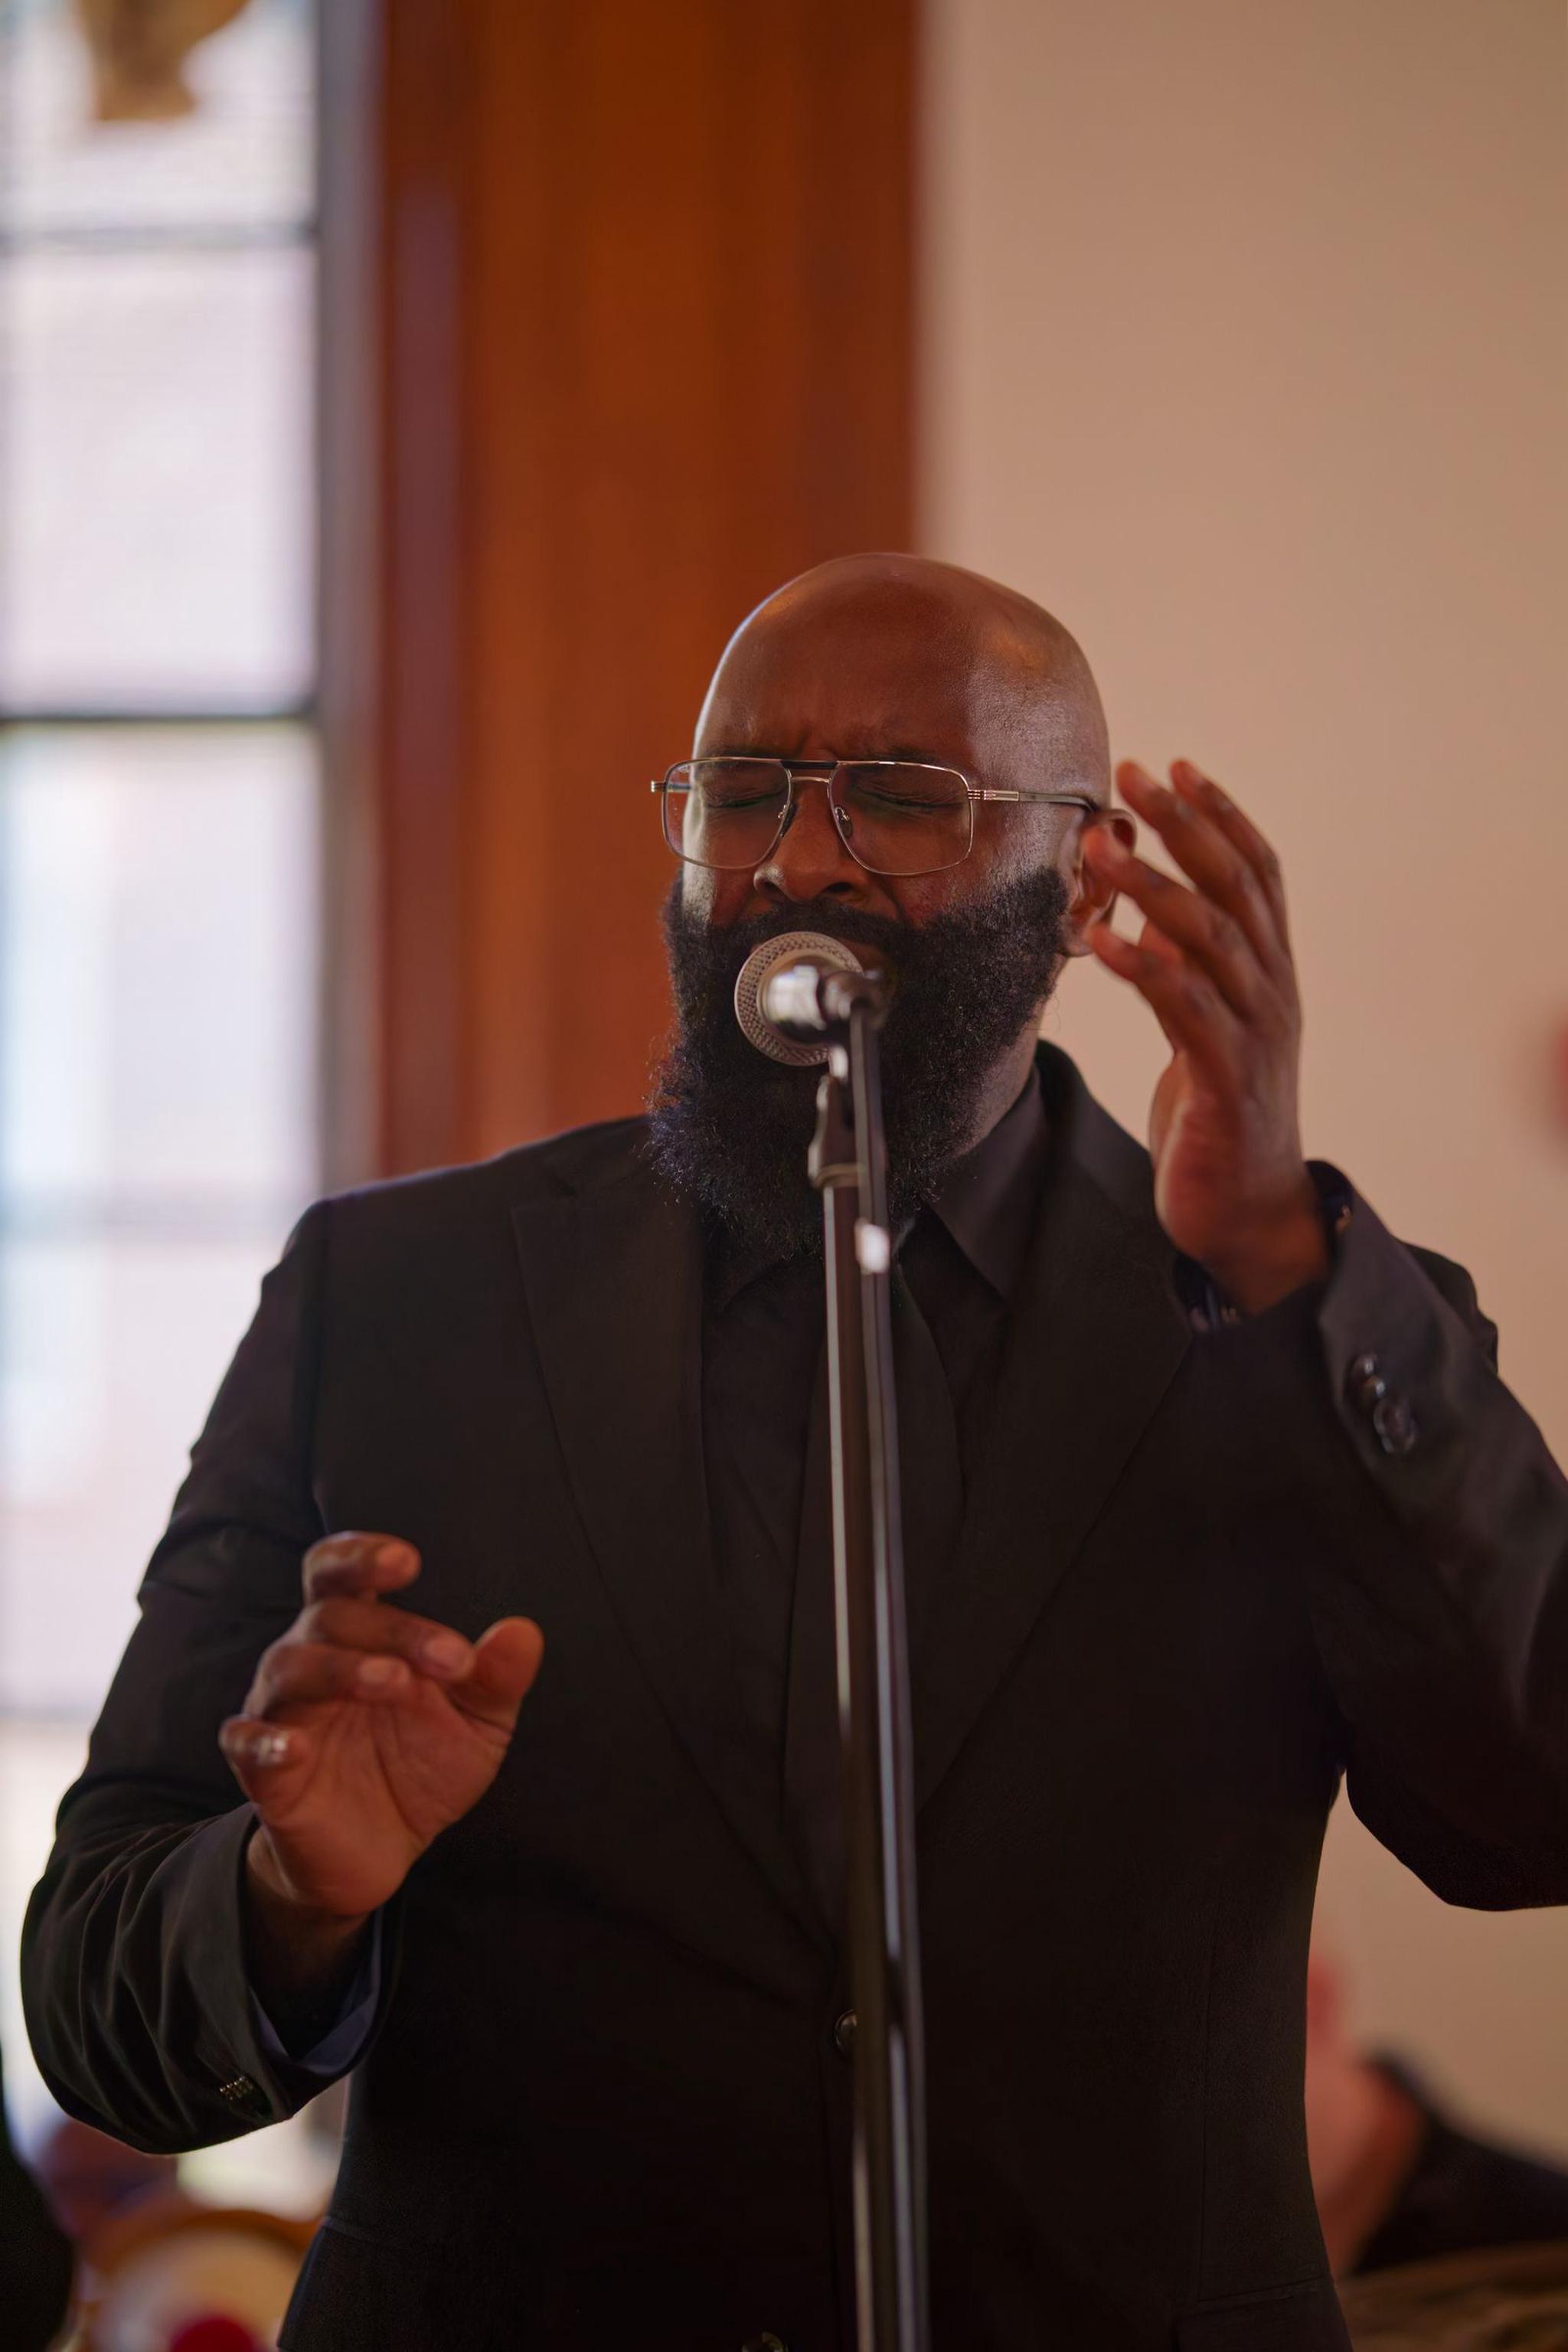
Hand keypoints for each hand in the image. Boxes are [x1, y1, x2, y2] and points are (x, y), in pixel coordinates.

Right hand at [221, 1534, 543, 1923]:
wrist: (383, 1849)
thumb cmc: (422, 1764)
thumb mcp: (477, 1724)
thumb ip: (496, 1678)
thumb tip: (523, 1631)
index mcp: (358, 1635)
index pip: (338, 1573)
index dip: (362, 1557)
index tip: (408, 1561)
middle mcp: (311, 1660)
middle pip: (329, 1617)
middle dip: (392, 1629)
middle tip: (451, 1659)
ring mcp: (281, 1713)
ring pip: (287, 1667)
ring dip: (340, 1668)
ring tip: (393, 1682)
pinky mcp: (265, 1773)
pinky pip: (245, 1744)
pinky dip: (265, 1741)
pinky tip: (294, 1747)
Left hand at [1083, 758, 1327, 1313]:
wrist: (1247, 1210)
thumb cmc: (1221, 1116)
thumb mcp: (1202, 1029)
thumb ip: (1185, 971)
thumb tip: (1144, 914)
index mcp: (1269, 974)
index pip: (1256, 873)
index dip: (1220, 814)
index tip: (1176, 766)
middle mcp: (1271, 991)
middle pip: (1233, 887)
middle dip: (1184, 824)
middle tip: (1135, 775)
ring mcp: (1253, 1033)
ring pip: (1207, 938)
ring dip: (1151, 885)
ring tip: (1098, 846)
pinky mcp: (1224, 1079)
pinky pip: (1183, 1008)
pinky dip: (1142, 967)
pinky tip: (1099, 938)